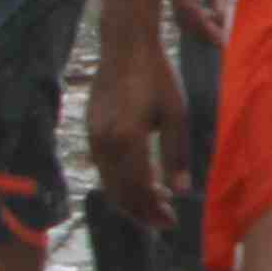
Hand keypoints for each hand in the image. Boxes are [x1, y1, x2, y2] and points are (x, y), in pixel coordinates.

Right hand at [90, 27, 183, 231]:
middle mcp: (104, 143)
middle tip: (166, 222)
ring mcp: (93, 138)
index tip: (172, 222)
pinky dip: (120, 183)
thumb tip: (181, 191)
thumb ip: (176, 154)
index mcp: (127, 139)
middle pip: (119, 194)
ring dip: (131, 200)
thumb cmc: (157, 77)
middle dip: (142, 213)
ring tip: (157, 205)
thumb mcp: (176, 114)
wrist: (125, 48)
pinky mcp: (90, 132)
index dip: (154, 211)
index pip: (138, 190)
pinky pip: (103, 169)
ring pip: (108, 184)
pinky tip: (141, 182)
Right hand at [172, 0, 247, 48]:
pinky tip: (211, 12)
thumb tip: (222, 14)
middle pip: (179, 12)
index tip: (223, 43)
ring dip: (196, 20)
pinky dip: (194, 6)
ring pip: (178, 4)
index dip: (204, 29)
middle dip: (199, 30)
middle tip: (223, 42)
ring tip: (219, 30)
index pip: (188, 9)